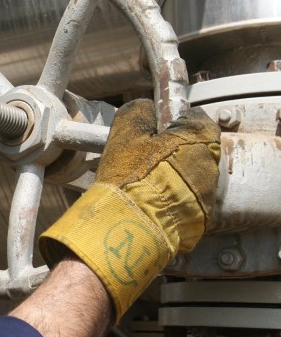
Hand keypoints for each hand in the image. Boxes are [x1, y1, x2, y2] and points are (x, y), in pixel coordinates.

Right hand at [39, 99, 220, 320]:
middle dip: (173, 149)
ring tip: (145, 182)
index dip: (171, 121)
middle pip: (194, 147)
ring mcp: (208, 193)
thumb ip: (137, 112)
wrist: (131, 227)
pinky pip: (187, 199)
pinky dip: (174, 197)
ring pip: (191, 174)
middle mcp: (211, 163)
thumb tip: (144, 109)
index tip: (154, 129)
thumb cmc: (130, 178)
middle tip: (145, 157)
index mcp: (198, 138)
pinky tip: (151, 201)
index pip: (193, 117)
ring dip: (174, 174)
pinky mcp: (200, 217)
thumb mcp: (125, 134)